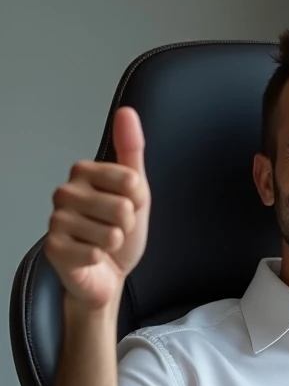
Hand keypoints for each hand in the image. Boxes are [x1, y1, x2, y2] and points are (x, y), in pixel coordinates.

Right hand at [45, 107, 150, 310]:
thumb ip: (131, 152)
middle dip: (127, 226)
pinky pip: (95, 253)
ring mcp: (57, 220)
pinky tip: (90, 257)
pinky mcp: (54, 247)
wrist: (106, 273)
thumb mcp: (135, 192)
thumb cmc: (118, 232)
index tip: (127, 208)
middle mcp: (65, 191)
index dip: (138, 202)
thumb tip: (127, 112)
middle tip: (114, 230)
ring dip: (114, 245)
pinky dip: (100, 259)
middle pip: (122, 208)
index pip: (131, 180)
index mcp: (84, 172)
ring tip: (103, 244)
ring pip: (110, 233)